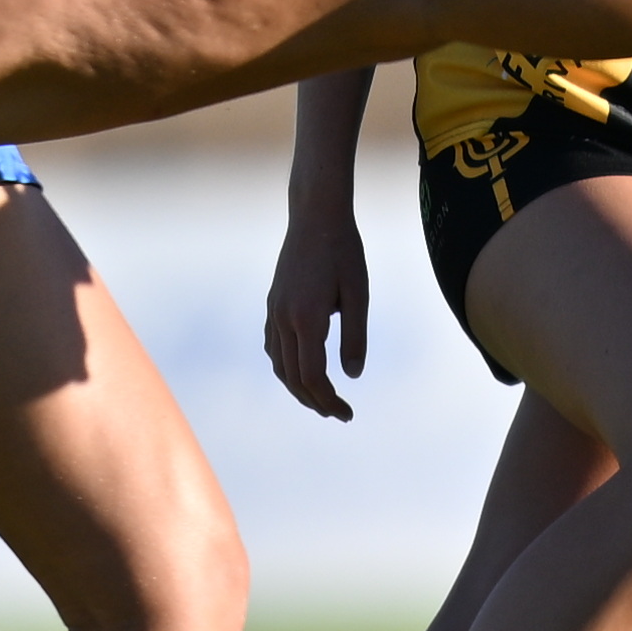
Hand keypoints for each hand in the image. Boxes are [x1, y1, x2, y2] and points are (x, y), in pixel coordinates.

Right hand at [262, 206, 370, 421]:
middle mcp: (284, 319)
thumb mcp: (358, 294)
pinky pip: (273, 347)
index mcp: (307, 319)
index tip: (348, 413)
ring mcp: (274, 311)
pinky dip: (286, 367)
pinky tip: (301, 371)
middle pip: (293, 378)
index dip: (329, 400)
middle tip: (338, 414)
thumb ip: (355, 336)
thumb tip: (353, 375)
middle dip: (315, 401)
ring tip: (321, 400)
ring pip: (279, 365)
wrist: (315, 215)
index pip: (312, 376)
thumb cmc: (343, 251)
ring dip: (299, 388)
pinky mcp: (273, 304)